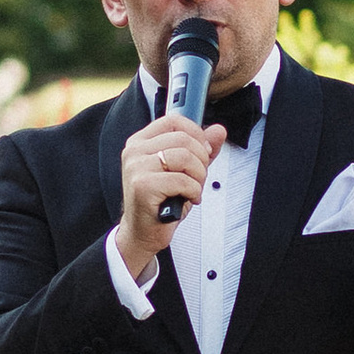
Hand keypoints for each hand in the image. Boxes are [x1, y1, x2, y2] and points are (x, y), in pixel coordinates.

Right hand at [116, 113, 226, 278]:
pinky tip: (188, 199)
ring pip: (185, 157)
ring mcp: (136, 167)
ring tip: (192, 189)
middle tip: (198, 178)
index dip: (196, 133)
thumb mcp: (183, 171)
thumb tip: (218, 131)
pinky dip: (193, 191)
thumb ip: (200, 149)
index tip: (204, 151)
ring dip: (198, 177)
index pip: (174, 121)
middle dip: (201, 160)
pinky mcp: (142, 185)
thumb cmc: (161, 201)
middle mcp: (135, 151)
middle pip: (183, 139)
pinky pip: (182, 180)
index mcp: (141, 142)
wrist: (142, 232)